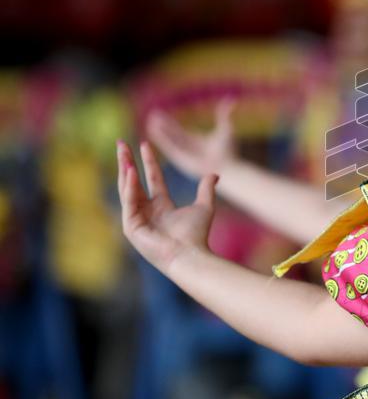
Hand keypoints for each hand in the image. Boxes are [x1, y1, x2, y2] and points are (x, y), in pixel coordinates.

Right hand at [117, 140, 216, 271]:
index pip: (152, 179)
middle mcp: (147, 211)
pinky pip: (128, 203)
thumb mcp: (205, 206)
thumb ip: (207, 189)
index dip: (148, 162)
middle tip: (121, 143)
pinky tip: (129, 172)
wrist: (190, 255)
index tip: (144, 144)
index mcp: (161, 206)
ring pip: (127, 189)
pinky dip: (129, 187)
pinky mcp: (131, 227)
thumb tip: (215, 173)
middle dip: (127, 162)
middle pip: (134, 181)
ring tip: (122, 153)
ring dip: (124, 171)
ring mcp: (137, 219)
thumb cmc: (197, 235)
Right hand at [146, 99, 236, 179]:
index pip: (178, 130)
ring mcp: (183, 153)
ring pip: (169, 140)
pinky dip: (162, 141)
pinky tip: (154, 133)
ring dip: (160, 132)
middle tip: (151, 115)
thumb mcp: (225, 128)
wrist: (227, 166)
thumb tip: (230, 99)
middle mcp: (187, 147)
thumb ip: (224, 114)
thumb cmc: (228, 150)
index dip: (169, 122)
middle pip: (171, 134)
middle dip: (162, 125)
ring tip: (150, 122)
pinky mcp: (181, 159)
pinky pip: (169, 148)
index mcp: (195, 140)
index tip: (159, 113)